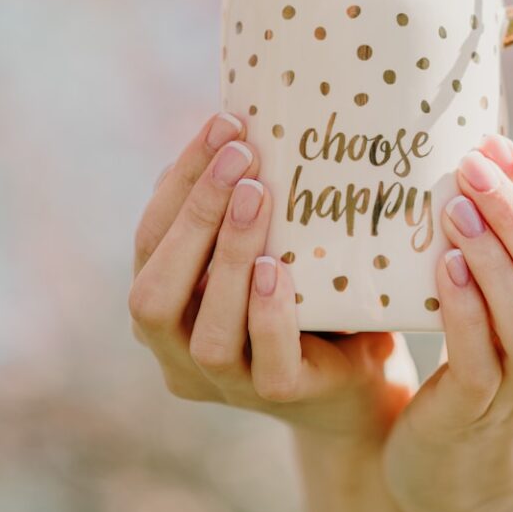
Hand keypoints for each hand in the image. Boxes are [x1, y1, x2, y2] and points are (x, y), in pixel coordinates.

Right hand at [129, 111, 415, 439]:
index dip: (178, 181)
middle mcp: (178, 349)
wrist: (363, 367)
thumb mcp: (268, 236)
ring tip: (259, 195)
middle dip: (195, 215)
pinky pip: (266, 365)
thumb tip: (248, 113)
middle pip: (154, 290)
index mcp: (165, 302)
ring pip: (205, 331)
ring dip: (228, 256)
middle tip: (242, 154)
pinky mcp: (281, 398)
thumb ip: (245, 197)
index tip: (222, 123)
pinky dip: (267, 314)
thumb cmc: (306, 286)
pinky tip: (277, 268)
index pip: (149, 239)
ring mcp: (226, 383)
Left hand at [384, 134, 512, 511]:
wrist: (466, 471)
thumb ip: (507, 245)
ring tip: (455, 207)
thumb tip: (472, 152)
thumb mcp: (508, 300)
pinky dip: (467, 311)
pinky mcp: (478, 411)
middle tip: (473, 164)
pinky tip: (443, 268)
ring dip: (495, 258)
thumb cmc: (482, 358)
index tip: (495, 141)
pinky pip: (480, 360)